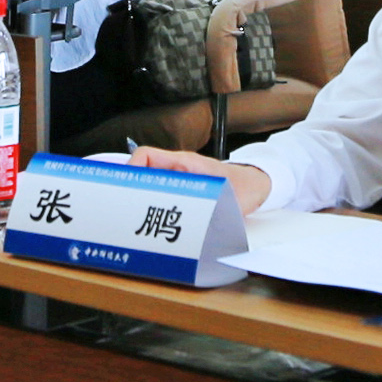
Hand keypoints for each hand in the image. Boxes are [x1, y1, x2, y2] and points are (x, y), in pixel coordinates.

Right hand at [128, 145, 270, 214]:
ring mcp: (178, 180)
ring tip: (134, 221)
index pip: (147, 155)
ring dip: (142, 201)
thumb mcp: (227, 197)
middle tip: (123, 211)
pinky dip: (154, 207)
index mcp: (184, 162)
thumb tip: (192, 225)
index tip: (125, 187)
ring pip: (150, 186)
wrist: (258, 185)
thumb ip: (210, 209)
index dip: (132, 169)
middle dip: (131, 190)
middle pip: (143, 173)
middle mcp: (177, 169)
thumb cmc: (244, 186)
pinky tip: (153, 225)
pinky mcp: (182, 191)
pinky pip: (161, 195)